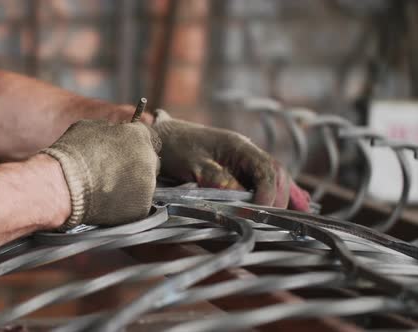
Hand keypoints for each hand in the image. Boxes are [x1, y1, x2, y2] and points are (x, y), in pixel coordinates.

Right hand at [42, 120, 160, 228]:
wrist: (64, 185)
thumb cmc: (72, 154)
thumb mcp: (90, 127)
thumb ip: (111, 129)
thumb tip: (116, 131)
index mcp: (139, 136)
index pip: (150, 139)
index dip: (137, 146)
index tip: (128, 153)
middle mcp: (149, 159)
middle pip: (151, 163)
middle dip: (138, 166)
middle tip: (116, 173)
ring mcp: (148, 185)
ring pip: (146, 185)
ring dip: (132, 186)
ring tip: (108, 188)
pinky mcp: (141, 207)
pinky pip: (138, 204)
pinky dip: (127, 205)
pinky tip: (109, 201)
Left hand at [152, 110, 309, 210]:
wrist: (160, 139)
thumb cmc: (176, 148)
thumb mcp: (194, 165)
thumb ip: (217, 179)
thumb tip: (241, 197)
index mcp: (239, 146)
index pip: (266, 170)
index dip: (268, 192)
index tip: (262, 212)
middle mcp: (246, 151)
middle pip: (276, 173)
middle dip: (280, 197)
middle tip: (276, 221)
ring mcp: (243, 158)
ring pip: (273, 177)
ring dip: (283, 195)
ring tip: (295, 216)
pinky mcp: (237, 168)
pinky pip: (263, 179)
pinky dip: (276, 192)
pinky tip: (293, 203)